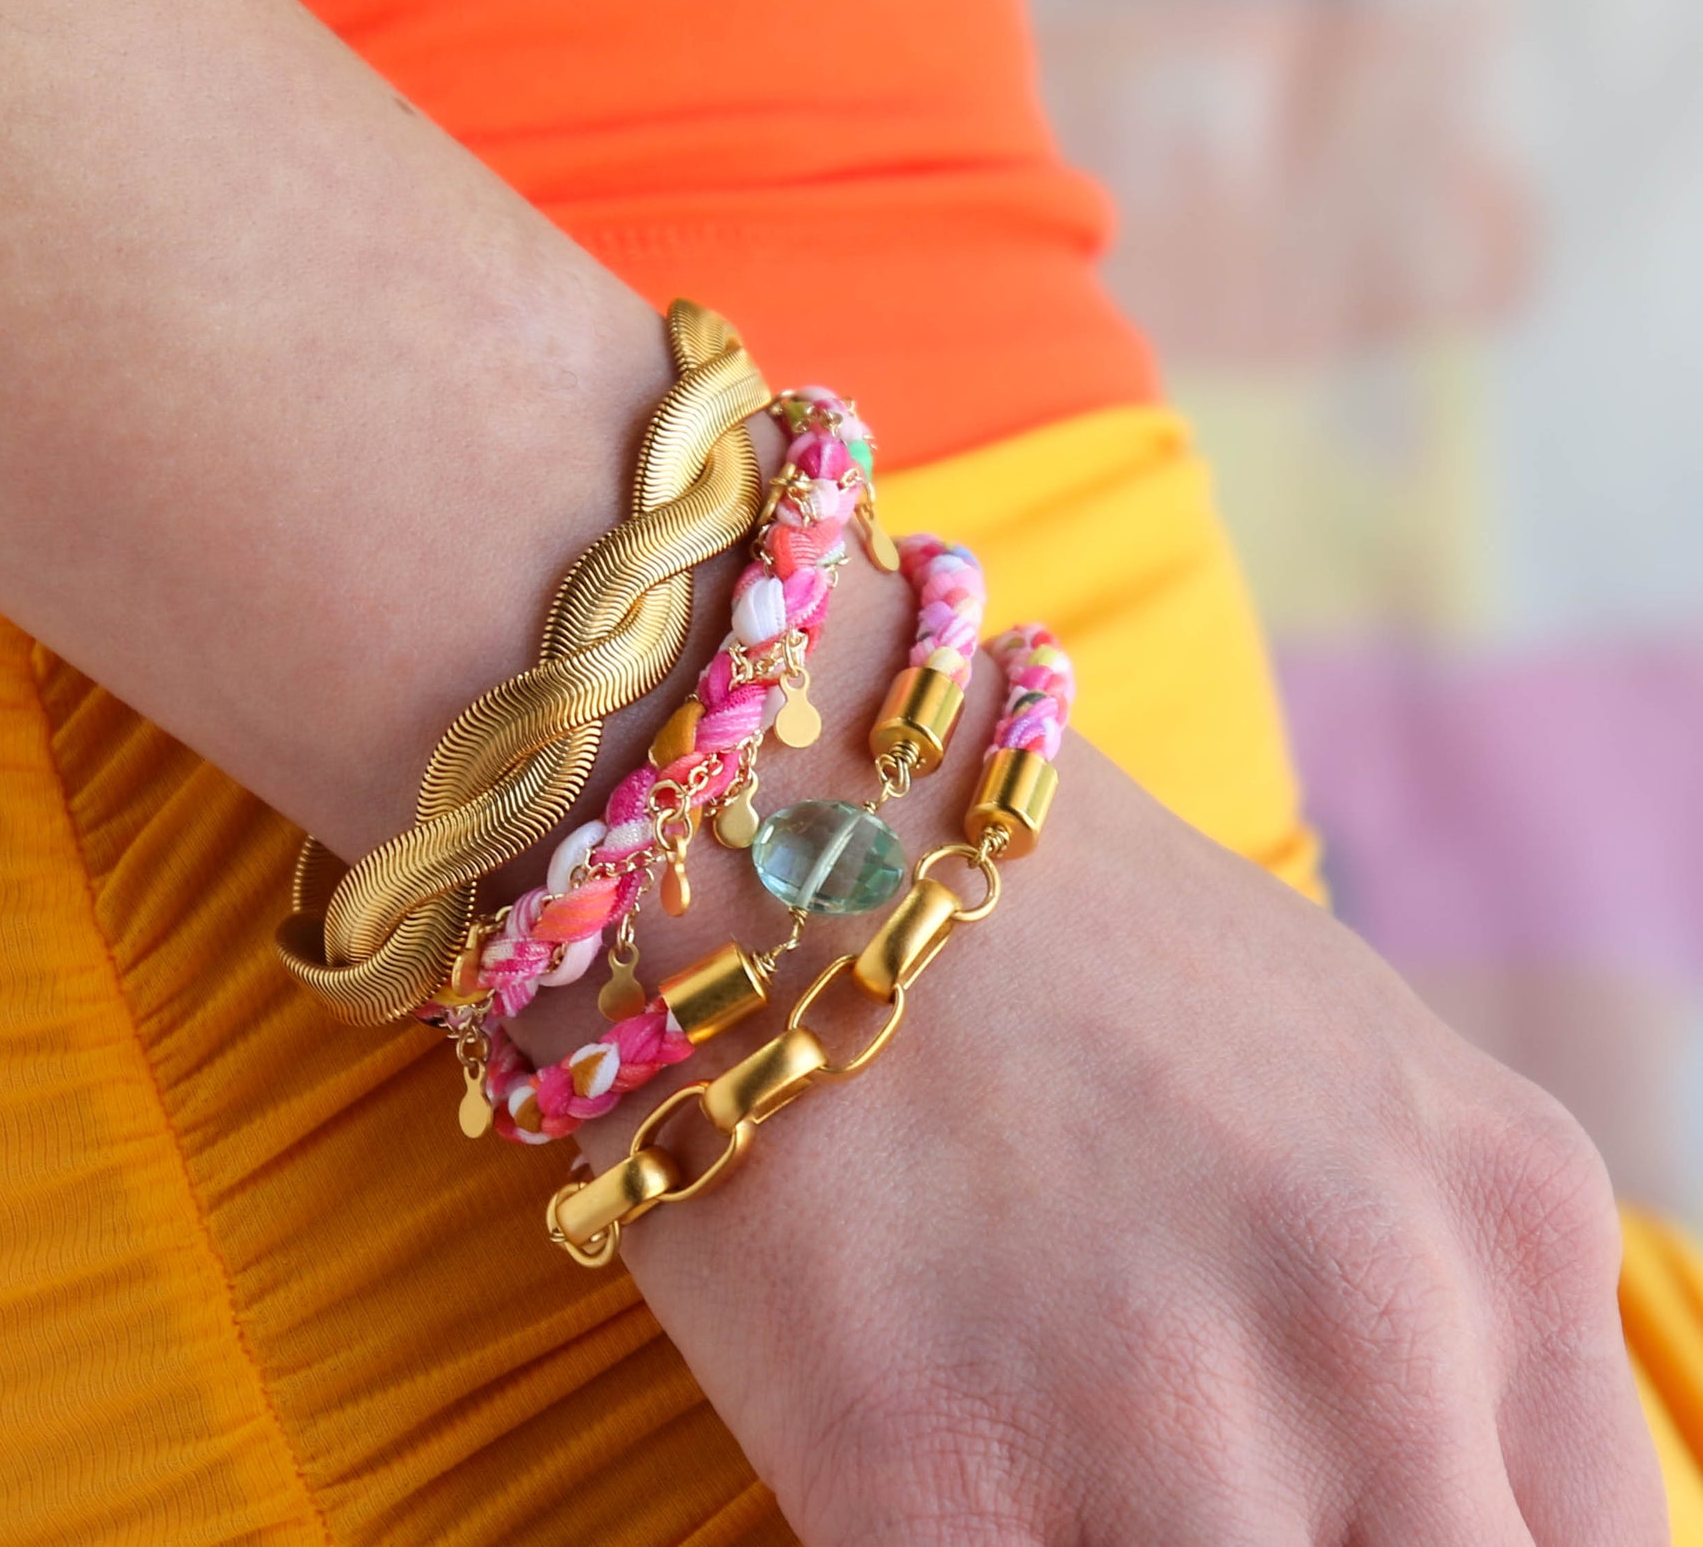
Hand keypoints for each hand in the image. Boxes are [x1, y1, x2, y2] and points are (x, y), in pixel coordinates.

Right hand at [524, 581, 1666, 1543]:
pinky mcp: (939, 1488)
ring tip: (1049, 1472)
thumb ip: (1446, 1302)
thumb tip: (1448, 1495)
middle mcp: (1383, 1331)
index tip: (1330, 1520)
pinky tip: (918, 1468)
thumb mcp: (1346, 1080)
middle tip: (1167, 1495)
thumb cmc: (1052, 937)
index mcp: (1510, 1222)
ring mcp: (1168, 1424)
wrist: (784, 818)